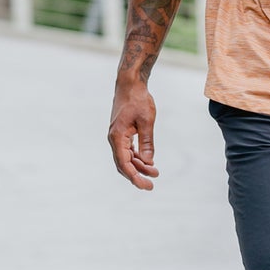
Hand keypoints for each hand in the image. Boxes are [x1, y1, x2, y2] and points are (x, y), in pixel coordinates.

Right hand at [109, 74, 157, 188]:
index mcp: (117, 137)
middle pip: (123, 164)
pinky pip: (128, 151)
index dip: (134, 176)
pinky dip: (137, 157)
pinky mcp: (122, 133)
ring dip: (139, 166)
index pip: (124, 163)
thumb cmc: (138, 99)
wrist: (130, 84)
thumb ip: (147, 142)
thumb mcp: (147, 121)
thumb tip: (149, 162)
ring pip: (126, 158)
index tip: (146, 185)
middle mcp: (114, 139)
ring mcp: (117, 136)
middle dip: (136, 175)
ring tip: (155, 173)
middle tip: (151, 185)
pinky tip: (148, 162)